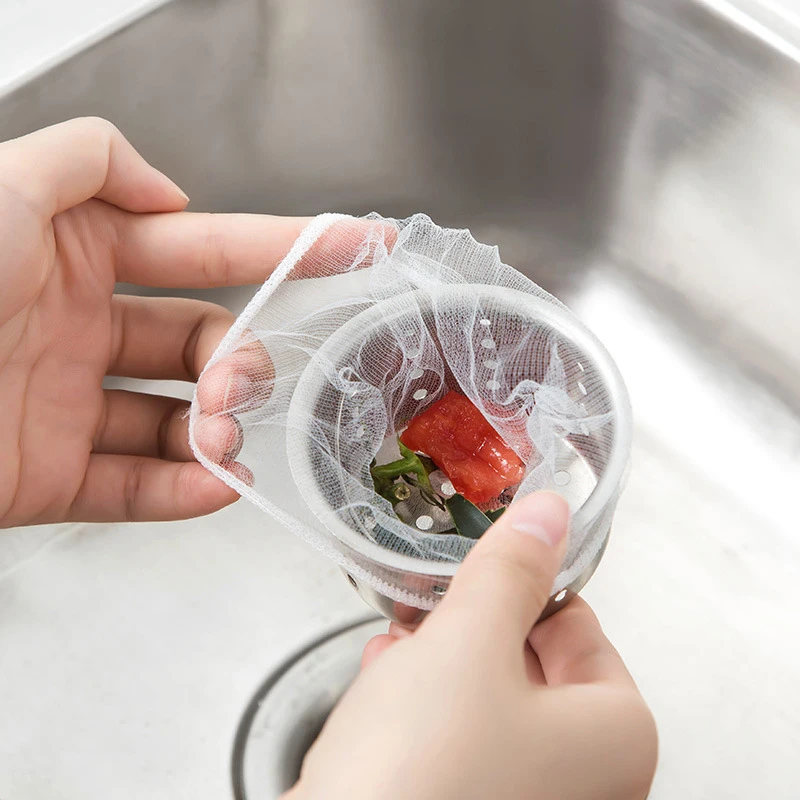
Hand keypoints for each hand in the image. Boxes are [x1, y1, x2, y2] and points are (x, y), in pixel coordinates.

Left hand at [0, 118, 307, 526]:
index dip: (287, 245)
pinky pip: (132, 490)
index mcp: (74, 257)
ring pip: (177, 423)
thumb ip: (91, 160)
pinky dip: (184, 494)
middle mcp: (78, 329)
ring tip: (223, 438)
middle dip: (243, 360)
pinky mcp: (43, 477)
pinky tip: (216, 485)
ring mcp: (65, 406)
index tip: (356, 246)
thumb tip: (171, 190)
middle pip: (203, 345)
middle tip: (246, 380)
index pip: (205, 249)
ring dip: (219, 432)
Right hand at [287, 492, 657, 799]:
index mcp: (615, 738)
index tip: (482, 566)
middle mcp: (583, 783)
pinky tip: (382, 689)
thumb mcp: (469, 642)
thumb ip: (512, 570)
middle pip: (529, 666)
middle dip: (472, 628)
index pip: (579, 629)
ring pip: (485, 703)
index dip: (524, 589)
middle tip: (433, 601)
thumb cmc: (421, 770)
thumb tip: (550, 514)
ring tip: (399, 640)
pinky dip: (422, 712)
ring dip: (439, 665)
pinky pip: (455, 744)